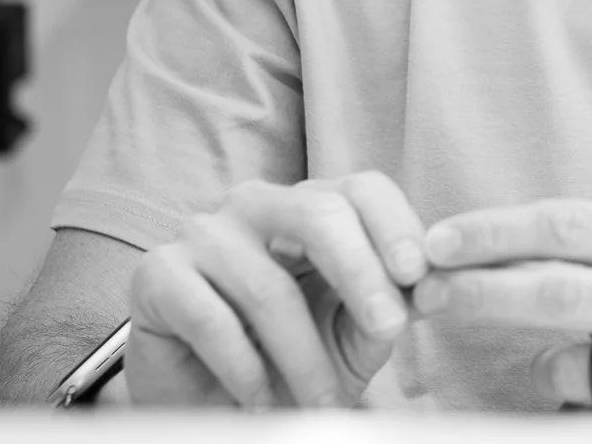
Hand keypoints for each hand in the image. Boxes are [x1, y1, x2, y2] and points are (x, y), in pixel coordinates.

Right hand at [126, 173, 427, 408]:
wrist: (209, 400)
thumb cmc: (291, 359)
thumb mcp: (353, 335)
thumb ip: (392, 306)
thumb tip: (435, 286)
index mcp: (310, 205)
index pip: (362, 189)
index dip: (395, 225)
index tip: (419, 275)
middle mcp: (257, 205)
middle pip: (318, 213)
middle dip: (361, 274)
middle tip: (387, 328)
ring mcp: (202, 233)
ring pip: (267, 285)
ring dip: (302, 355)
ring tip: (321, 402)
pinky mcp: (157, 273)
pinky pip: (209, 317)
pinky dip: (243, 368)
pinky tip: (259, 399)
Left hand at [412, 199, 591, 413]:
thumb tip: (489, 251)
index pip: (570, 218)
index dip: (495, 229)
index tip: (439, 239)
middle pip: (562, 270)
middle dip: (481, 277)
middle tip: (426, 285)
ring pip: (571, 325)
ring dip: (504, 319)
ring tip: (457, 312)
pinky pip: (590, 386)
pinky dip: (561, 381)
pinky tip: (575, 380)